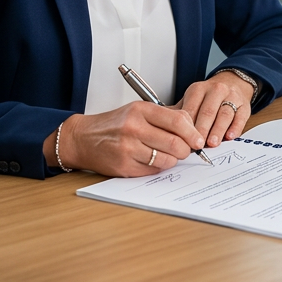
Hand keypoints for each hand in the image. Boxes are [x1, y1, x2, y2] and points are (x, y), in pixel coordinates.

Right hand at [47, 102, 204, 176]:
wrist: (83, 138)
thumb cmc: (115, 124)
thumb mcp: (138, 111)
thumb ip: (165, 117)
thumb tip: (193, 128)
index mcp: (140, 110)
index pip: (177, 121)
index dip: (193, 133)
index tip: (198, 140)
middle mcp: (134, 128)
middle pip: (175, 143)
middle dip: (185, 150)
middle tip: (186, 150)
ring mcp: (128, 148)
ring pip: (167, 160)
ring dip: (172, 160)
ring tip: (166, 154)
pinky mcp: (124, 166)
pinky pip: (153, 170)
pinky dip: (158, 167)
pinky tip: (151, 160)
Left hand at [177, 73, 254, 147]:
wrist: (233, 83)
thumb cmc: (209, 97)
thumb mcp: (192, 99)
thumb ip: (178, 113)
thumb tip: (159, 127)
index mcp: (198, 89)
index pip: (191, 109)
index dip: (186, 126)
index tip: (182, 141)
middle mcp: (215, 90)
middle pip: (208, 111)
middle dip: (202, 129)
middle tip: (196, 145)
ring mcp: (231, 97)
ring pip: (224, 114)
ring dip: (218, 129)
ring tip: (212, 143)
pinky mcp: (244, 105)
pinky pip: (240, 116)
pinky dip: (236, 127)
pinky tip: (230, 136)